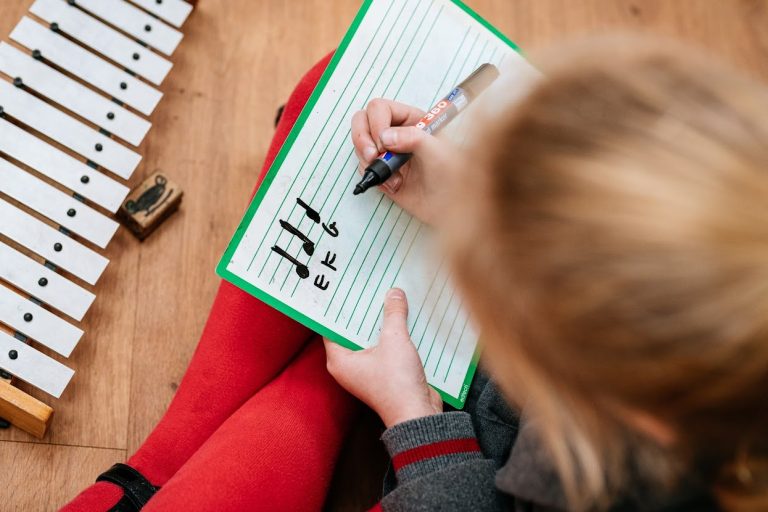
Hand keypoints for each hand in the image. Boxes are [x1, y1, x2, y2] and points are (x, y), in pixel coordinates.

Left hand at [324, 288, 442, 427]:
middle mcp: (350, 367)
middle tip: (371, 289)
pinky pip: (386, 349)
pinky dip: (394, 337)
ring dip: (382, 324)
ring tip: (390, 299)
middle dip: (365, 313)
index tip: (345, 290)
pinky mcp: (385, 374)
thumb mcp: (394, 340)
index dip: (339, 308)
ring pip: (372, 340)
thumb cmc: (396, 384)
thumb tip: (394, 294)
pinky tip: (405, 320)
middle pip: (354, 332)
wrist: (417, 415)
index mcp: (340, 360)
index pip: (332, 327)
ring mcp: (368, 372)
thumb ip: (393, 314)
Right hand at [351, 99, 457, 224]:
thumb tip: (385, 136)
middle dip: (362, 139)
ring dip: (369, 161)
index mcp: (412, 119)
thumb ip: (414, 138)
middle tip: (373, 156)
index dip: (377, 123)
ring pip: (360, 145)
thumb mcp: (439, 152)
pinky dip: (374, 177)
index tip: (384, 143)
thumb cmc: (453, 177)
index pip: (380, 108)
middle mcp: (397, 132)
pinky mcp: (383, 172)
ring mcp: (387, 152)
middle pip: (362, 120)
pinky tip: (393, 184)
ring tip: (392, 175)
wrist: (450, 208)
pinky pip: (364, 168)